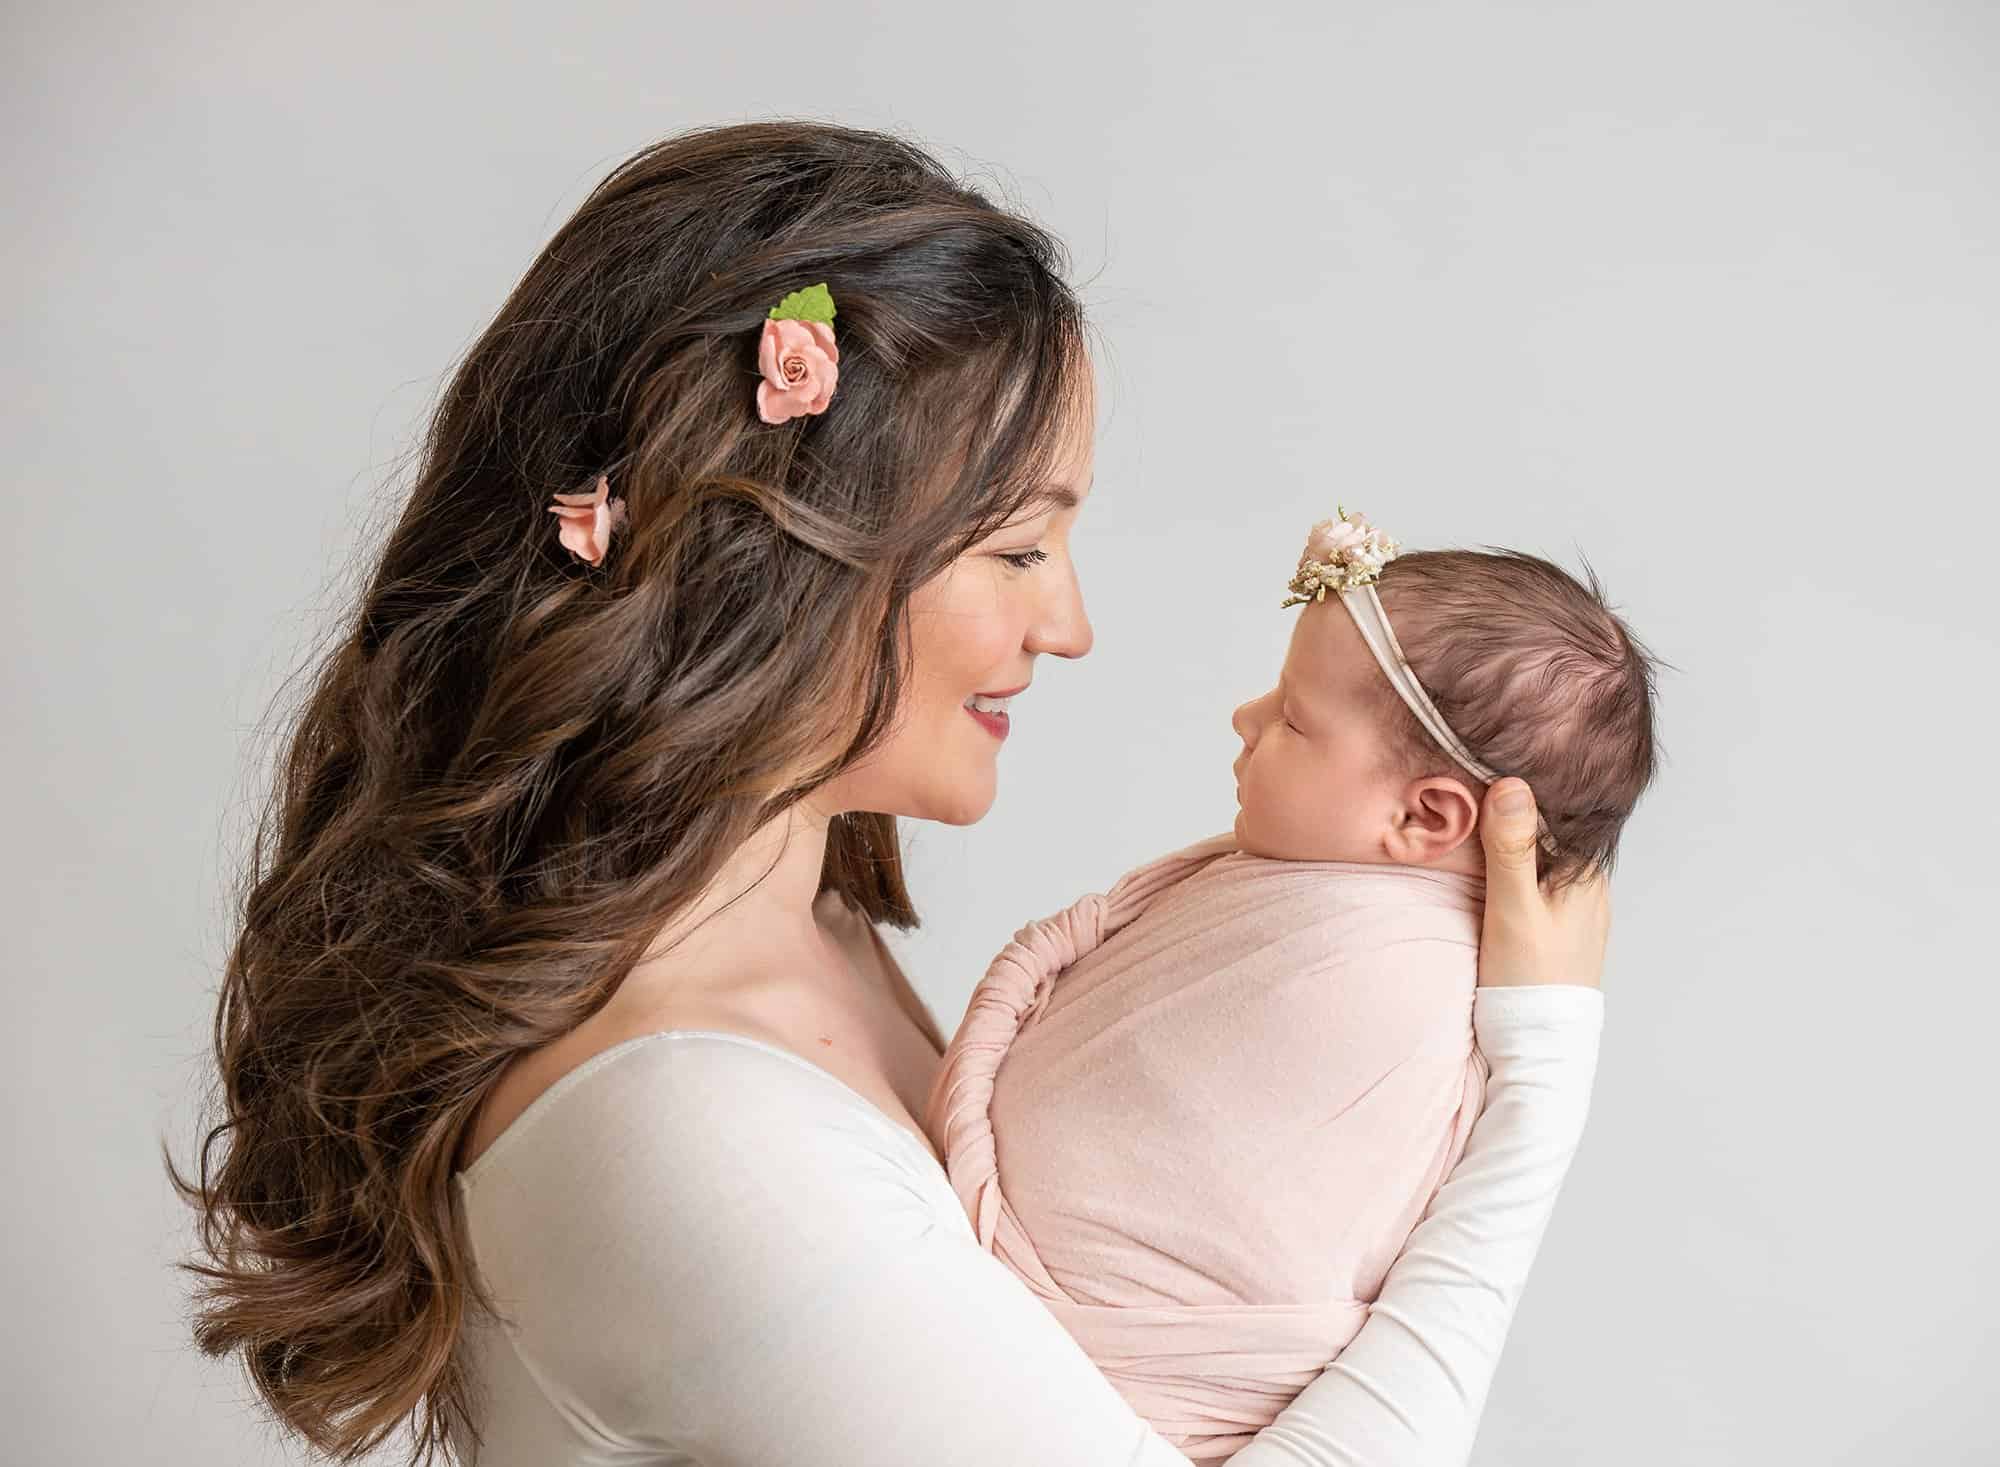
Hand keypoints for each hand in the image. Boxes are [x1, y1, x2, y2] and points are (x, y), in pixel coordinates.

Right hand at [1476, 778, 1610, 988]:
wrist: (1538, 1048)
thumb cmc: (1529, 981)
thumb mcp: (1514, 909)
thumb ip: (1512, 849)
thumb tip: (1511, 784)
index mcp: (1585, 874)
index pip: (1551, 813)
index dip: (1514, 793)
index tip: (1476, 774)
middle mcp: (1587, 887)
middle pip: (1545, 835)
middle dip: (1509, 816)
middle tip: (1462, 795)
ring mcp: (1574, 910)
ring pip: (1538, 861)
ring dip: (1507, 846)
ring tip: (1468, 825)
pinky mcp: (1556, 930)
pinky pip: (1534, 885)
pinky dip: (1511, 872)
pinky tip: (1485, 871)